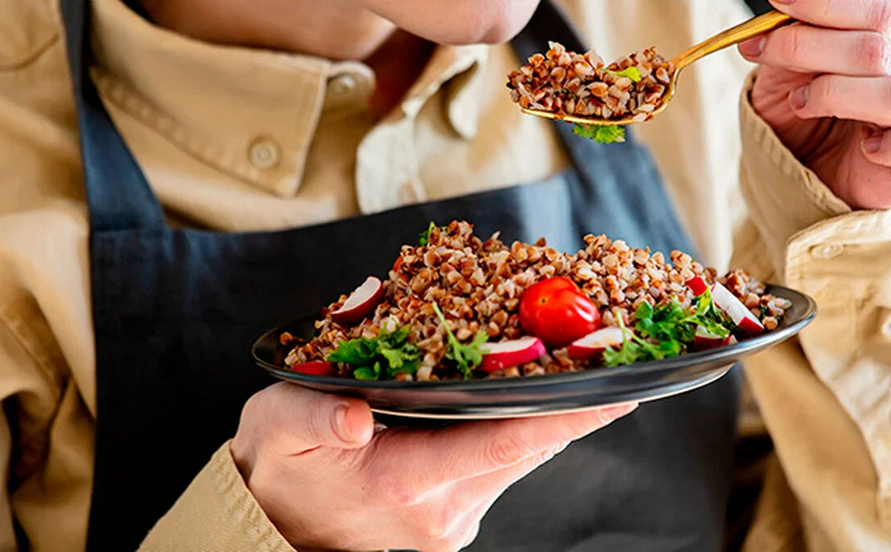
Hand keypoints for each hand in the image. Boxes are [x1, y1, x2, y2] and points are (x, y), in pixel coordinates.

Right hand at [230, 383, 634, 551]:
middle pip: (526, 452)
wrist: (272, 522)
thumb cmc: (279, 465)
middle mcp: (441, 510)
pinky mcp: (452, 520)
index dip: (560, 417)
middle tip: (618, 367)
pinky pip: (502, 471)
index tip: (612, 395)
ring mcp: (451, 521)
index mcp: (405, 483)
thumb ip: (314, 418)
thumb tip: (355, 416)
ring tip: (586, 378)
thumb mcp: (277, 429)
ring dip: (552, 422)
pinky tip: (533, 404)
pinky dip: (523, 436)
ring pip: (519, 462)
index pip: (501, 445)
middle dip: (574, 412)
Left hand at [741, 0, 890, 209]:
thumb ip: (808, 20)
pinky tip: (865, 146)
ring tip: (799, 103)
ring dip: (835, 94)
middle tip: (758, 49)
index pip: (874, 3)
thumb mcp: (789, 64)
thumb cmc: (804, 113)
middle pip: (875, 47)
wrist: (806, 176)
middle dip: (807, 44)